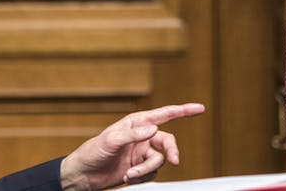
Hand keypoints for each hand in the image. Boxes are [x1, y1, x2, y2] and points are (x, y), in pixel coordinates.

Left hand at [59, 103, 203, 190]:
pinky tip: (128, 177)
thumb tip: (154, 129)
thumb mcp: (111, 140)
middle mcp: (141, 137)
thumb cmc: (93, 152)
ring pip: (159, 161)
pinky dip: (142, 177)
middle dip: (171, 152)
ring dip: (146, 170)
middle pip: (167, 142)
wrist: (84, 175)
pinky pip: (151, 173)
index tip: (200, 108)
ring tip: (129, 174)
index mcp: (136, 123)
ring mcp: (141, 153)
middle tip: (175, 161)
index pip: (164, 115)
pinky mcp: (139, 168)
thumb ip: (133, 134)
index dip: (183, 110)